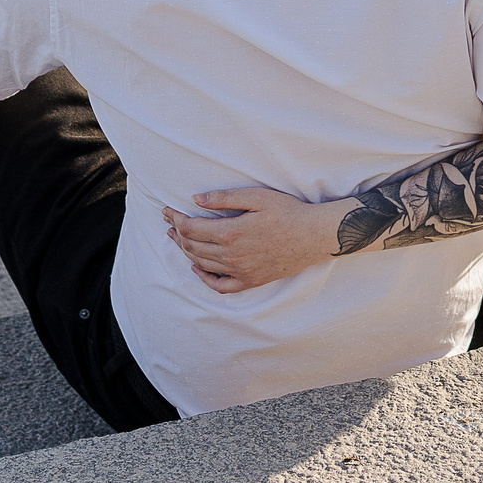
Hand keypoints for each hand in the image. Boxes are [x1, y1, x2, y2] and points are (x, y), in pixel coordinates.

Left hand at [162, 186, 346, 293]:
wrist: (314, 235)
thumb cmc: (288, 211)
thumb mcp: (256, 196)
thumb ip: (224, 198)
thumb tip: (196, 199)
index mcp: (231, 232)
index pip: (191, 228)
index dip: (176, 218)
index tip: (167, 209)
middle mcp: (232, 256)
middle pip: (193, 246)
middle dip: (176, 232)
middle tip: (168, 221)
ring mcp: (241, 271)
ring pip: (202, 264)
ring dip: (185, 251)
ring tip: (177, 239)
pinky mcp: (251, 281)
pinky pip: (220, 285)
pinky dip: (204, 278)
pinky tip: (197, 268)